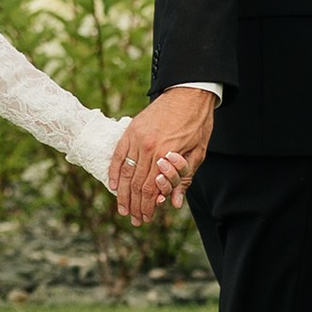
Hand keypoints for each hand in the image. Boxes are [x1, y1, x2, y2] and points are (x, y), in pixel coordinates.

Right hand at [110, 88, 213, 224]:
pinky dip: (114, 170)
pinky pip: (118, 154)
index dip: (146, 206)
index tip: (145, 217)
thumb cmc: (197, 123)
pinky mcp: (131, 130)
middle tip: (133, 218)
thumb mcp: (198, 153)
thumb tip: (173, 202)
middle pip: (135, 183)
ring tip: (122, 208)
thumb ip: (184, 178)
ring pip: (125, 172)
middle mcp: (146, 147)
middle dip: (134, 204)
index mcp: (164, 154)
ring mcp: (136, 137)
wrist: (189, 93)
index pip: (150, 188)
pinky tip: (113, 184)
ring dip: (122, 193)